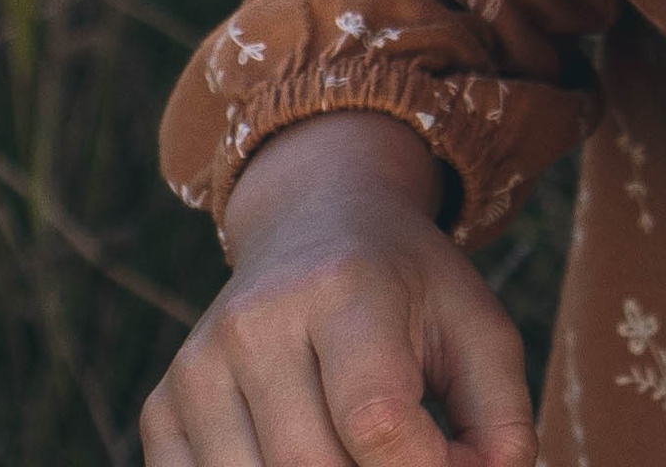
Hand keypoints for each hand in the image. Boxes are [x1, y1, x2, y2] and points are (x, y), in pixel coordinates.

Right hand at [141, 115, 534, 466]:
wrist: (315, 221)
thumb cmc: (409, 288)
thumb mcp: (477, 328)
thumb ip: (501, 420)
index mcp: (344, 288)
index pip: (377, 423)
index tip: (450, 460)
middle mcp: (257, 321)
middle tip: (398, 457)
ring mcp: (199, 364)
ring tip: (351, 453)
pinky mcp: (164, 405)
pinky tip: (292, 457)